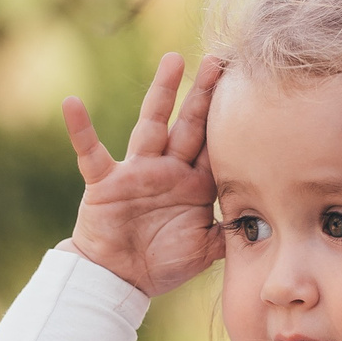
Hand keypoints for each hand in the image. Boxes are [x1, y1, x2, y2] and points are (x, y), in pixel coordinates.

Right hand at [64, 51, 225, 296]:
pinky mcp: (105, 181)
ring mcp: (136, 171)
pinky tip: (72, 103)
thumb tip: (269, 223)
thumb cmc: (162, 263)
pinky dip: (80, 129)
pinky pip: (91, 151)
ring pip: (152, 124)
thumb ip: (232, 232)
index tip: (248, 88)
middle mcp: (168, 170)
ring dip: (162, 93)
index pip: (216, 145)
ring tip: (174, 60)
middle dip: (205, 93)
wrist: (119, 280)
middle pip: (190, 124)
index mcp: (194, 184)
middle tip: (220, 60)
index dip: (230, 119)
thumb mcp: (206, 249)